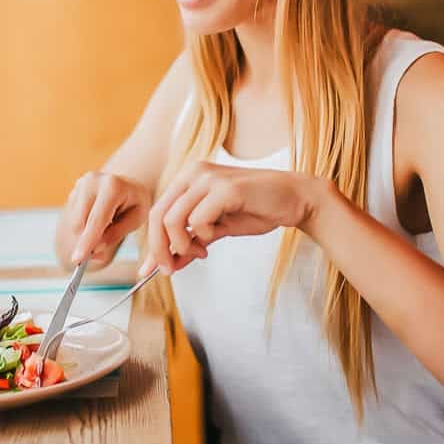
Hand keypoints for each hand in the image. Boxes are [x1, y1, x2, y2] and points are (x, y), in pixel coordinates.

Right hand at [55, 171, 152, 269]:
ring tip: (107, 222)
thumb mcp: (135, 220)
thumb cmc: (135, 203)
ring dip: (87, 231)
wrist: (130, 184)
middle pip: (80, 222)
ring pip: (74, 222)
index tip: (77, 259)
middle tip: (103, 245)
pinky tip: (98, 216)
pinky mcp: (75, 189)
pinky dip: (84, 223)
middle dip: (88, 239)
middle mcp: (93, 181)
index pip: (96, 220)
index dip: (87, 241)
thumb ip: (115, 236)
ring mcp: (82, 183)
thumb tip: (95, 250)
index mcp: (113, 186)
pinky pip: (73, 216)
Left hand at [139, 162, 323, 275]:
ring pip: (173, 219)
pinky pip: (197, 220)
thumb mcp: (217, 230)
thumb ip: (192, 242)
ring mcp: (208, 178)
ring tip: (201, 252)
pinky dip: (203, 236)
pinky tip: (216, 237)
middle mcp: (194, 173)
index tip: (149, 269)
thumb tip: (169, 264)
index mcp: (189, 178)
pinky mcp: (224, 188)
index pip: (158, 211)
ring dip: (182, 245)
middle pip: (159, 215)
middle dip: (159, 249)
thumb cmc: (256, 210)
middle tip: (169, 270)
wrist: (294, 199)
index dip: (152, 243)